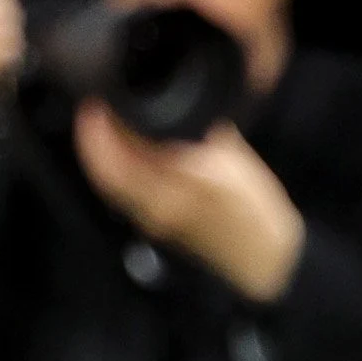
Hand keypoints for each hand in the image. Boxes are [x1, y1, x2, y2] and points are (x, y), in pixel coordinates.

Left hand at [75, 104, 306, 300]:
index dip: (98, 129)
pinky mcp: (160, 224)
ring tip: (105, 127)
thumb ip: (196, 136)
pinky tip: (125, 155)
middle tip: (95, 109)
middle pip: (104, 173)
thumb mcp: (231, 164)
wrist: (269, 260)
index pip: (114, 158)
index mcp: (166, 192)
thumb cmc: (257, 212)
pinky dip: (117, 171)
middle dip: (92, 140)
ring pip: (112, 184)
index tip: (99, 100)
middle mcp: (151, 208)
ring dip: (101, 156)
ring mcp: (153, 219)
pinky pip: (125, 194)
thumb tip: (172, 114)